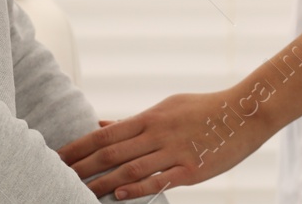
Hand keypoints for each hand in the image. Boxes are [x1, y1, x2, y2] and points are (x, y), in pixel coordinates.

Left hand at [60, 88, 268, 199]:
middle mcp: (158, 132)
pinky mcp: (192, 169)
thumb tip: (100, 125)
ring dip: (103, 182)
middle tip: (56, 175)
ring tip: (79, 192)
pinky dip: (138, 189)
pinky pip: (160, 180)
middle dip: (81, 166)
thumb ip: (133, 121)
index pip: (105, 133)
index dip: (79, 146)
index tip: (57, 156)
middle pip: (111, 152)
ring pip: (131, 168)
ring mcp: (175, 151)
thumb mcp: (166, 107)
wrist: (245, 112)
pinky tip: (120, 197)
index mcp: (150, 117)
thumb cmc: (204, 109)